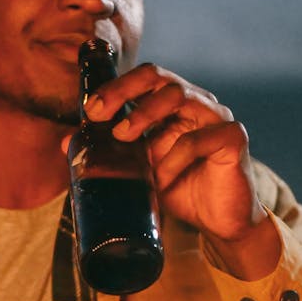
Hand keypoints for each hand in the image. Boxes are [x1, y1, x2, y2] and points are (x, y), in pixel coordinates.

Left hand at [64, 62, 280, 278]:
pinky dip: (175, 156)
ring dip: (145, 115)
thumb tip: (67, 143)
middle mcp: (196, 103)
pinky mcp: (233, 138)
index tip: (91, 111)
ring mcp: (217, 117)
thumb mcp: (139, 172)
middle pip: (160, 77)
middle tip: (101, 116)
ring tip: (124, 138)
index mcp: (174, 106)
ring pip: (180, 96)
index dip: (116, 87)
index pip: (145, 78)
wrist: (220, 223)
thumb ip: (111, 155)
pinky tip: (162, 177)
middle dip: (125, 92)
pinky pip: (200, 137)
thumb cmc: (179, 190)